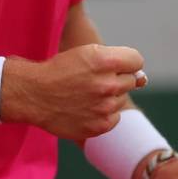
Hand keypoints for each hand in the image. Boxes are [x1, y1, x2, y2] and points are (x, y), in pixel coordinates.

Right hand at [0, 44, 145, 139]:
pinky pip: (114, 118)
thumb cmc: (61, 70)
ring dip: (109, 97)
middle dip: (117, 78)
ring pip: (121, 99)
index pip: (137, 61)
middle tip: (94, 80)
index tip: (112, 65)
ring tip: (85, 95)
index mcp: (105, 60)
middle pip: (131, 80)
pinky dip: (103, 114)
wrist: (34, 94)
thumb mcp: (87, 53)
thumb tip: (143, 78)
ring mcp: (104, 107)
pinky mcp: (100, 126)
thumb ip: (119, 61)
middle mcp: (107, 84)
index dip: (125, 62)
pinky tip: (85, 108)